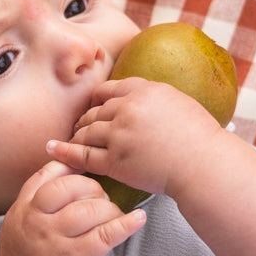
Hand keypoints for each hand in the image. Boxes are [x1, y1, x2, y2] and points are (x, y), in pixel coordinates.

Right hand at [0, 160, 145, 255]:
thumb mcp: (19, 221)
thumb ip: (36, 197)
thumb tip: (65, 166)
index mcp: (24, 207)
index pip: (48, 173)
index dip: (72, 166)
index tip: (87, 171)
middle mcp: (37, 220)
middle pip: (71, 186)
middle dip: (93, 188)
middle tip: (101, 200)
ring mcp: (55, 239)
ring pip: (90, 210)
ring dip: (109, 209)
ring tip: (113, 216)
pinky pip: (104, 236)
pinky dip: (125, 225)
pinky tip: (138, 219)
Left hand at [48, 77, 222, 200]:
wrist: (204, 165)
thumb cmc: (200, 138)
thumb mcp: (178, 102)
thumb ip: (153, 97)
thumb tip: (142, 94)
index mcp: (143, 90)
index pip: (108, 90)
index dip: (97, 99)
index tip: (93, 106)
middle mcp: (127, 108)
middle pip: (94, 111)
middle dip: (85, 119)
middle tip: (80, 127)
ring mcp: (119, 135)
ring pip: (86, 132)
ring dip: (77, 136)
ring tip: (71, 140)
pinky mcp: (115, 161)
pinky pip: (83, 155)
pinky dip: (64, 152)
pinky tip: (52, 150)